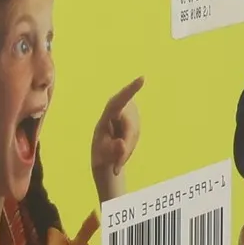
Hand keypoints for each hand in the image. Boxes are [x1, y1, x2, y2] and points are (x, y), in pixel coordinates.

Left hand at [91, 76, 142, 196]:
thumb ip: (111, 152)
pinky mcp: (134, 118)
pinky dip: (131, 144)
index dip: (130, 90)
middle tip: (117, 165)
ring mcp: (127, 113)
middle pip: (130, 127)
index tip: (142, 78)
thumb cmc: (101, 155)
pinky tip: (122, 147)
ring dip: (128, 146)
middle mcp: (116, 110)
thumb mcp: (102, 158)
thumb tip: (122, 144)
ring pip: (135, 131)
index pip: (118, 102)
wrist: (106, 156)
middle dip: (126, 146)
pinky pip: (137, 133)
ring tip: (116, 154)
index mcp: (105, 116)